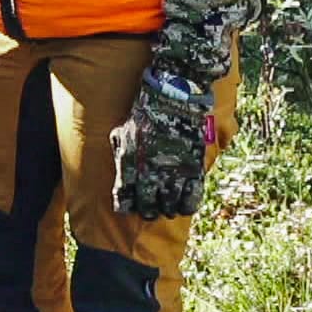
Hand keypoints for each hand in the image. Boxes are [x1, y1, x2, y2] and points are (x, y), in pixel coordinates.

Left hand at [109, 70, 212, 218]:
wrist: (171, 100)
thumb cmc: (143, 114)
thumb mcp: (122, 131)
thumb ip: (119, 152)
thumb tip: (118, 167)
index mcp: (128, 165)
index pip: (124, 197)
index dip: (126, 206)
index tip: (129, 206)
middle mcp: (149, 174)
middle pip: (148, 207)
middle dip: (148, 211)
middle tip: (150, 210)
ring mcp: (172, 173)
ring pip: (170, 206)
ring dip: (167, 209)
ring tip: (167, 207)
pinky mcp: (192, 170)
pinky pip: (191, 198)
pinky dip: (188, 206)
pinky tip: (185, 205)